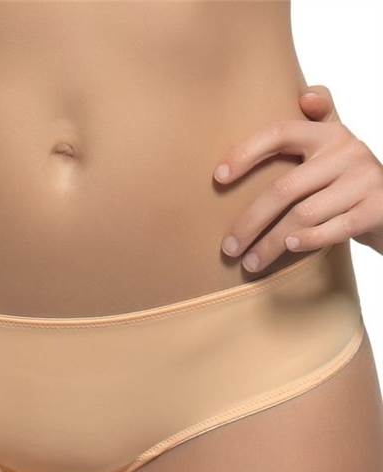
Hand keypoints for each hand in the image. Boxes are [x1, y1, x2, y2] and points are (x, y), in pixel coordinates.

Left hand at [212, 84, 382, 271]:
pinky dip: (308, 241)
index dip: (246, 152)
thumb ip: (316, 124)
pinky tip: (288, 249)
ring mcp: (364, 180)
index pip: (280, 132)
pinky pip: (333, 229)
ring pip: (303, 215)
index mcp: (328, 133)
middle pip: (284, 188)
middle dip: (250, 222)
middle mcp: (347, 151)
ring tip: (250, 262)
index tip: (217, 177)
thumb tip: (306, 95)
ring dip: (271, 243)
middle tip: (228, 248)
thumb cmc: (347, 183)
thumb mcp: (333, 152)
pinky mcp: (377, 208)